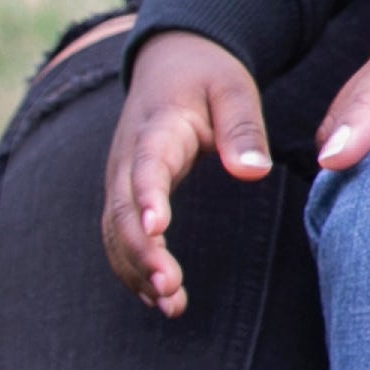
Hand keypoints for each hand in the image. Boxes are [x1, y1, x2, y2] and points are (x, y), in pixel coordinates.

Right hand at [102, 29, 264, 317]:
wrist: (170, 62)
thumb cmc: (208, 77)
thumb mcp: (234, 89)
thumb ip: (242, 127)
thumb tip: (253, 172)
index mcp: (156, 129)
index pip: (146, 167)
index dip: (148, 197)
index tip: (159, 229)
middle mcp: (128, 159)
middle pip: (123, 211)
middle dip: (142, 253)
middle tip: (171, 289)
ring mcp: (121, 178)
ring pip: (116, 231)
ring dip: (136, 270)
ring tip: (171, 306)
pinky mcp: (125, 194)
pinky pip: (120, 236)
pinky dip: (133, 268)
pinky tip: (159, 299)